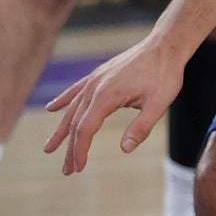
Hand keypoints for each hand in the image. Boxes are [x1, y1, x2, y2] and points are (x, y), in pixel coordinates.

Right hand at [43, 33, 187, 174]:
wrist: (165, 45)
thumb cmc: (165, 74)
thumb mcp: (158, 104)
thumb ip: (141, 128)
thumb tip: (124, 149)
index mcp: (106, 96)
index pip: (85, 129)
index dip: (80, 150)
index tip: (78, 168)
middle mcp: (95, 87)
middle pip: (76, 123)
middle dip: (70, 148)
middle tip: (67, 170)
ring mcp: (95, 79)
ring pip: (73, 109)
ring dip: (62, 130)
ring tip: (49, 148)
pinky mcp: (100, 74)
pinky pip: (76, 90)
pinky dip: (63, 100)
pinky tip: (51, 108)